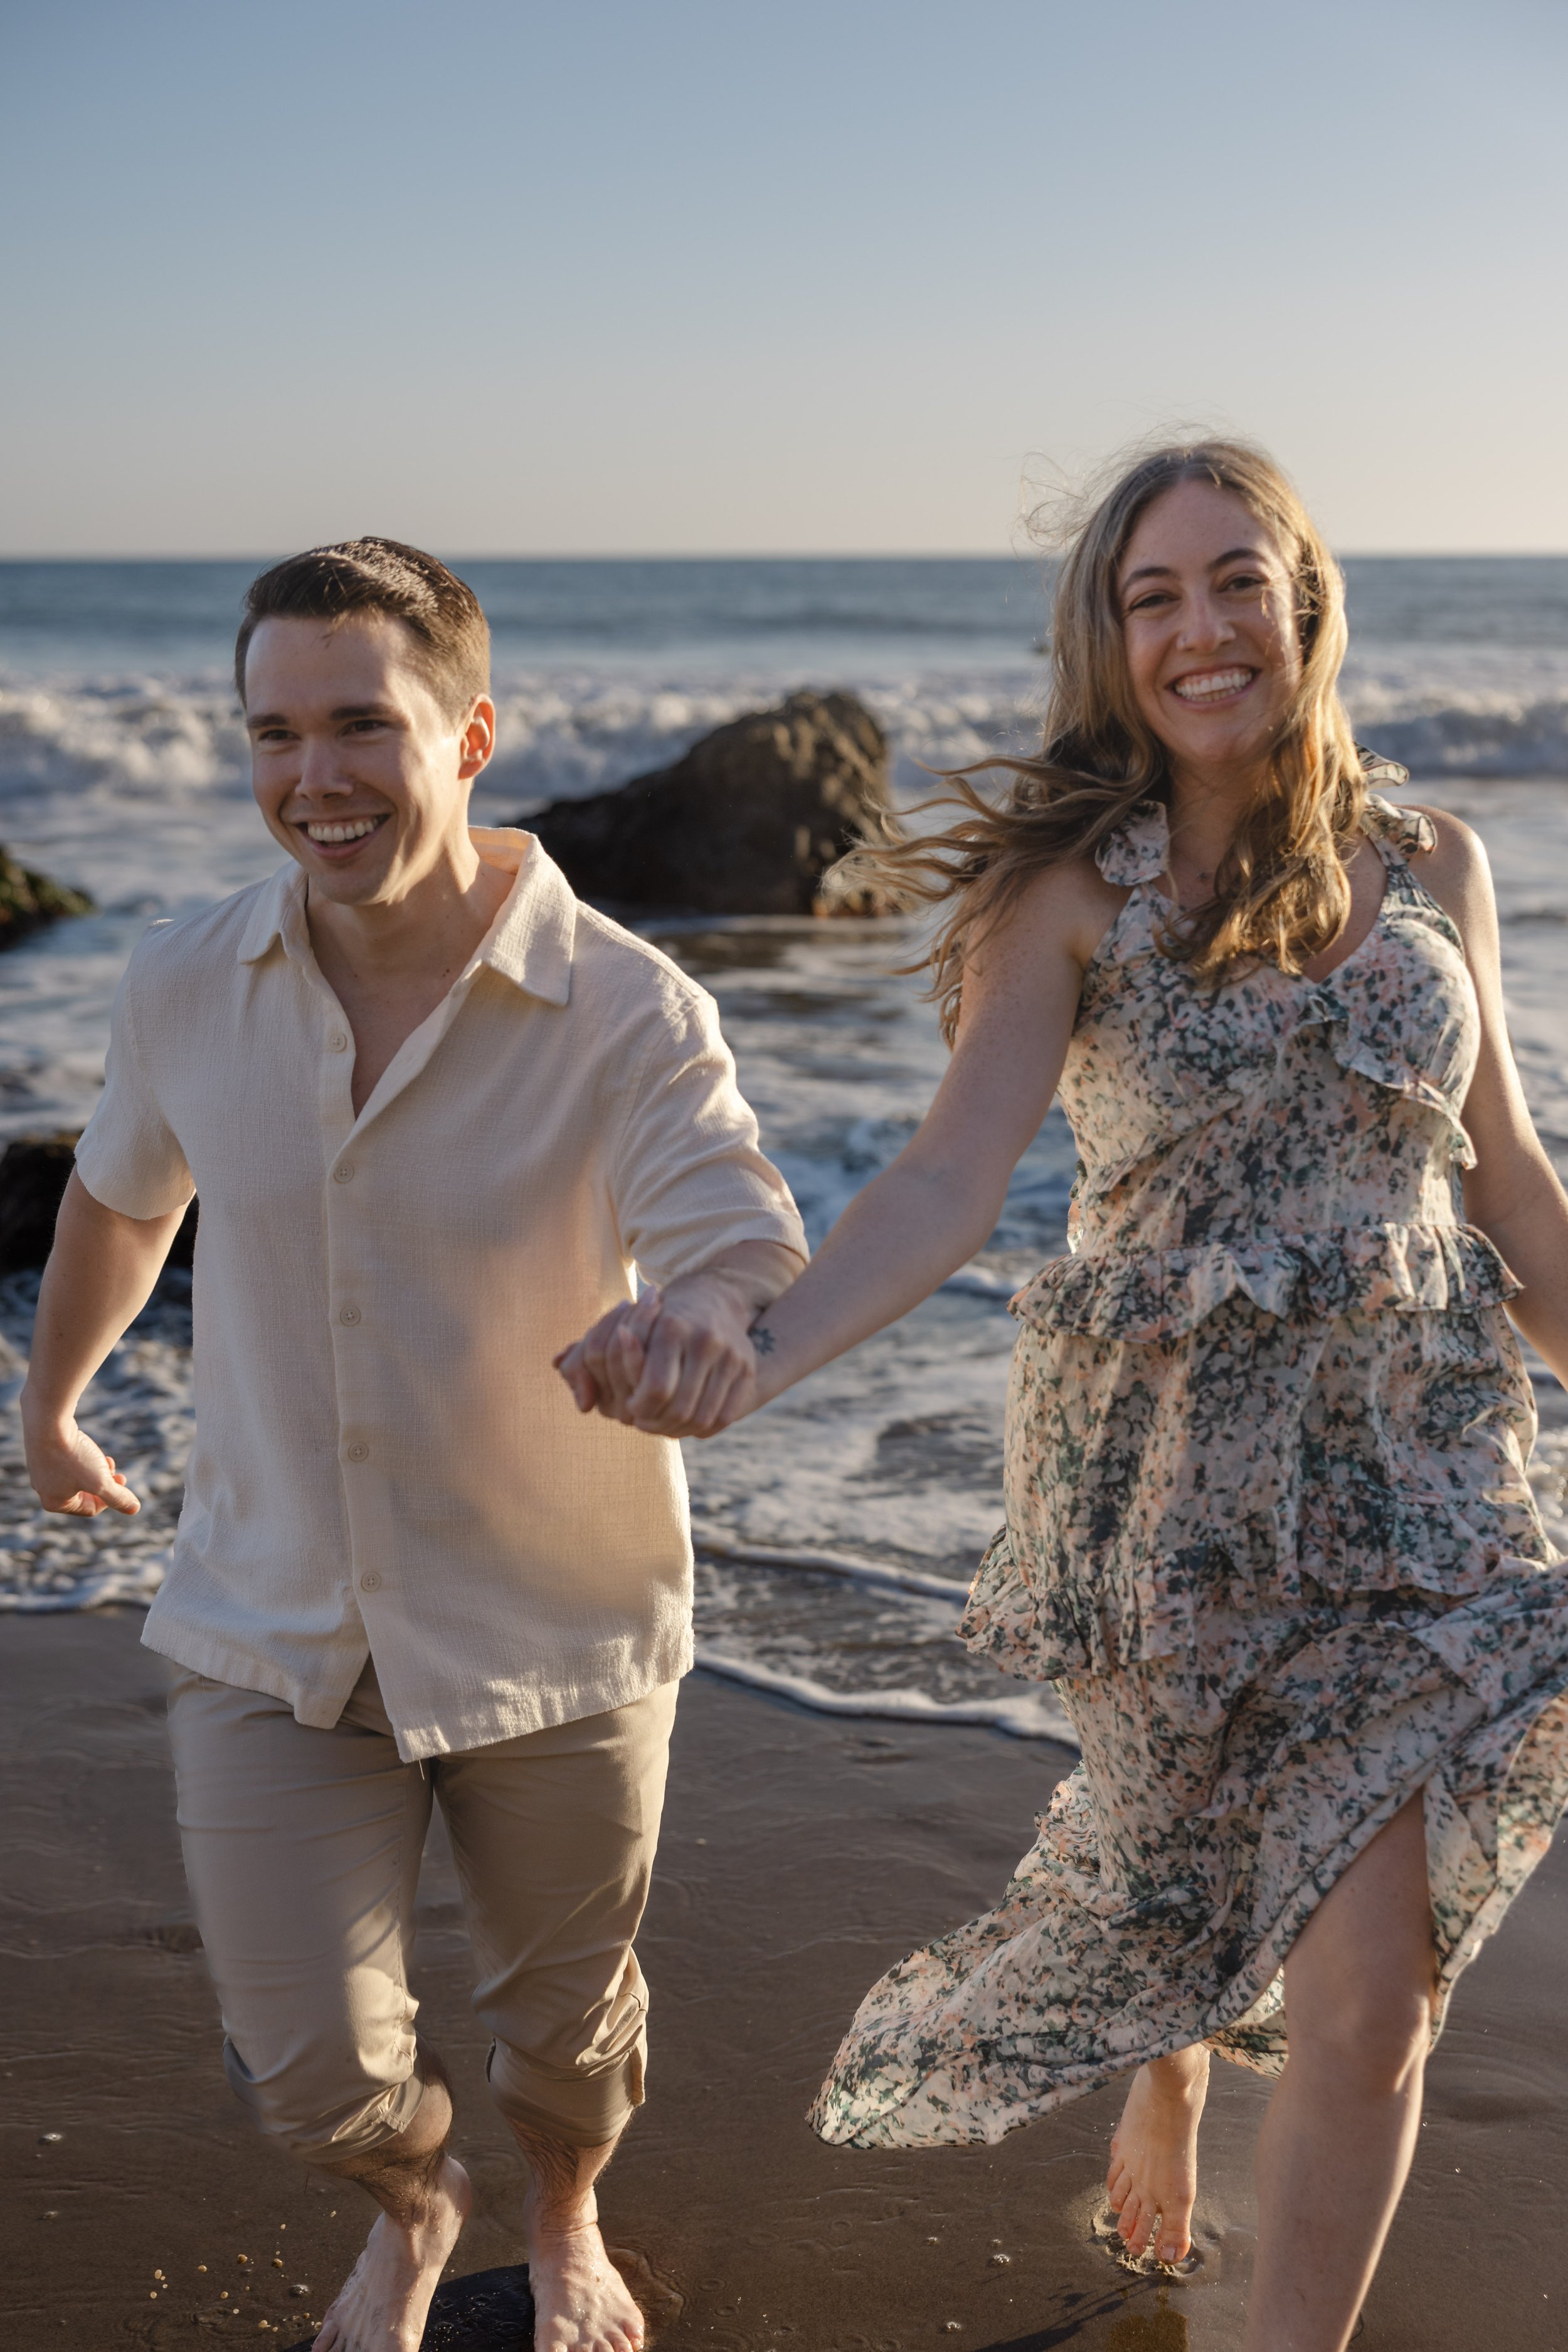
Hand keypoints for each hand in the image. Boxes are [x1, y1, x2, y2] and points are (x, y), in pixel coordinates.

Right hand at [23, 1414, 141, 1516]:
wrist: (48, 1422)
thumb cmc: (74, 1457)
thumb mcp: (100, 1481)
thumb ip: (117, 1497)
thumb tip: (134, 1509)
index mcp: (54, 1503)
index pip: (90, 1508)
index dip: (111, 1496)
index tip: (121, 1479)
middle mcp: (43, 1489)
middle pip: (84, 1492)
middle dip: (104, 1480)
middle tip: (115, 1470)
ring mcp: (41, 1470)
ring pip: (78, 1475)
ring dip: (96, 1468)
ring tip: (105, 1458)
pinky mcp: (42, 1452)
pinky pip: (68, 1461)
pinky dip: (82, 1456)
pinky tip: (88, 1446)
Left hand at [554, 1272, 761, 1437]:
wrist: (714, 1297)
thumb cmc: (657, 1317)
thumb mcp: (621, 1327)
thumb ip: (588, 1359)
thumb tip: (583, 1405)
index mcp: (673, 1326)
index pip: (655, 1389)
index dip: (639, 1408)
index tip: (631, 1409)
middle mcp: (706, 1340)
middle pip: (680, 1407)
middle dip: (658, 1423)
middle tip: (646, 1422)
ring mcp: (732, 1356)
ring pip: (703, 1416)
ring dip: (679, 1428)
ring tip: (664, 1424)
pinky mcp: (746, 1370)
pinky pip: (725, 1416)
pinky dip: (703, 1427)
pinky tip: (687, 1422)